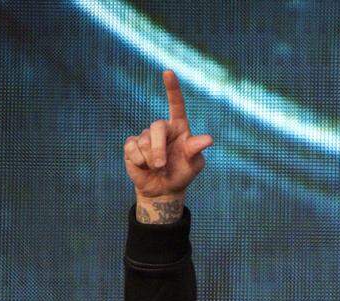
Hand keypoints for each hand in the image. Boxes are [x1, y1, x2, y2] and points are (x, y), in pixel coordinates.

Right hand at [123, 70, 213, 198]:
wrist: (163, 189)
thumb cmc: (182, 174)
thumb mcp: (193, 165)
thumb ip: (196, 150)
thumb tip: (208, 139)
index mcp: (179, 127)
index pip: (176, 104)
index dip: (172, 88)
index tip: (168, 72)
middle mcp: (162, 128)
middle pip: (156, 127)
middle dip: (158, 149)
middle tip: (162, 166)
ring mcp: (145, 135)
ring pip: (144, 142)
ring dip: (151, 160)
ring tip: (157, 168)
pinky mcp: (131, 145)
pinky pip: (132, 149)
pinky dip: (139, 162)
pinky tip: (144, 166)